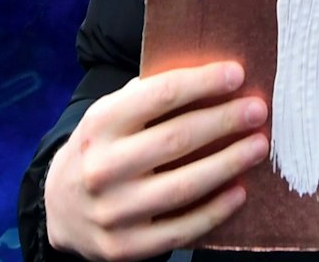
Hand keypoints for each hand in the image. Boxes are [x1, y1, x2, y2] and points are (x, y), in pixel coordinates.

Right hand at [43, 61, 269, 260]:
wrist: (59, 209)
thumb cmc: (100, 149)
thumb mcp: (108, 115)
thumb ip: (147, 96)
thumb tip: (209, 74)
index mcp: (100, 124)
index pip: (159, 95)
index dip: (202, 83)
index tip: (237, 74)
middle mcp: (102, 167)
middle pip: (177, 139)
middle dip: (224, 121)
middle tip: (258, 110)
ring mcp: (113, 211)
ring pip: (184, 186)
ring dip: (228, 163)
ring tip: (258, 146)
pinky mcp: (125, 246)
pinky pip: (180, 229)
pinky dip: (215, 210)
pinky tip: (239, 191)